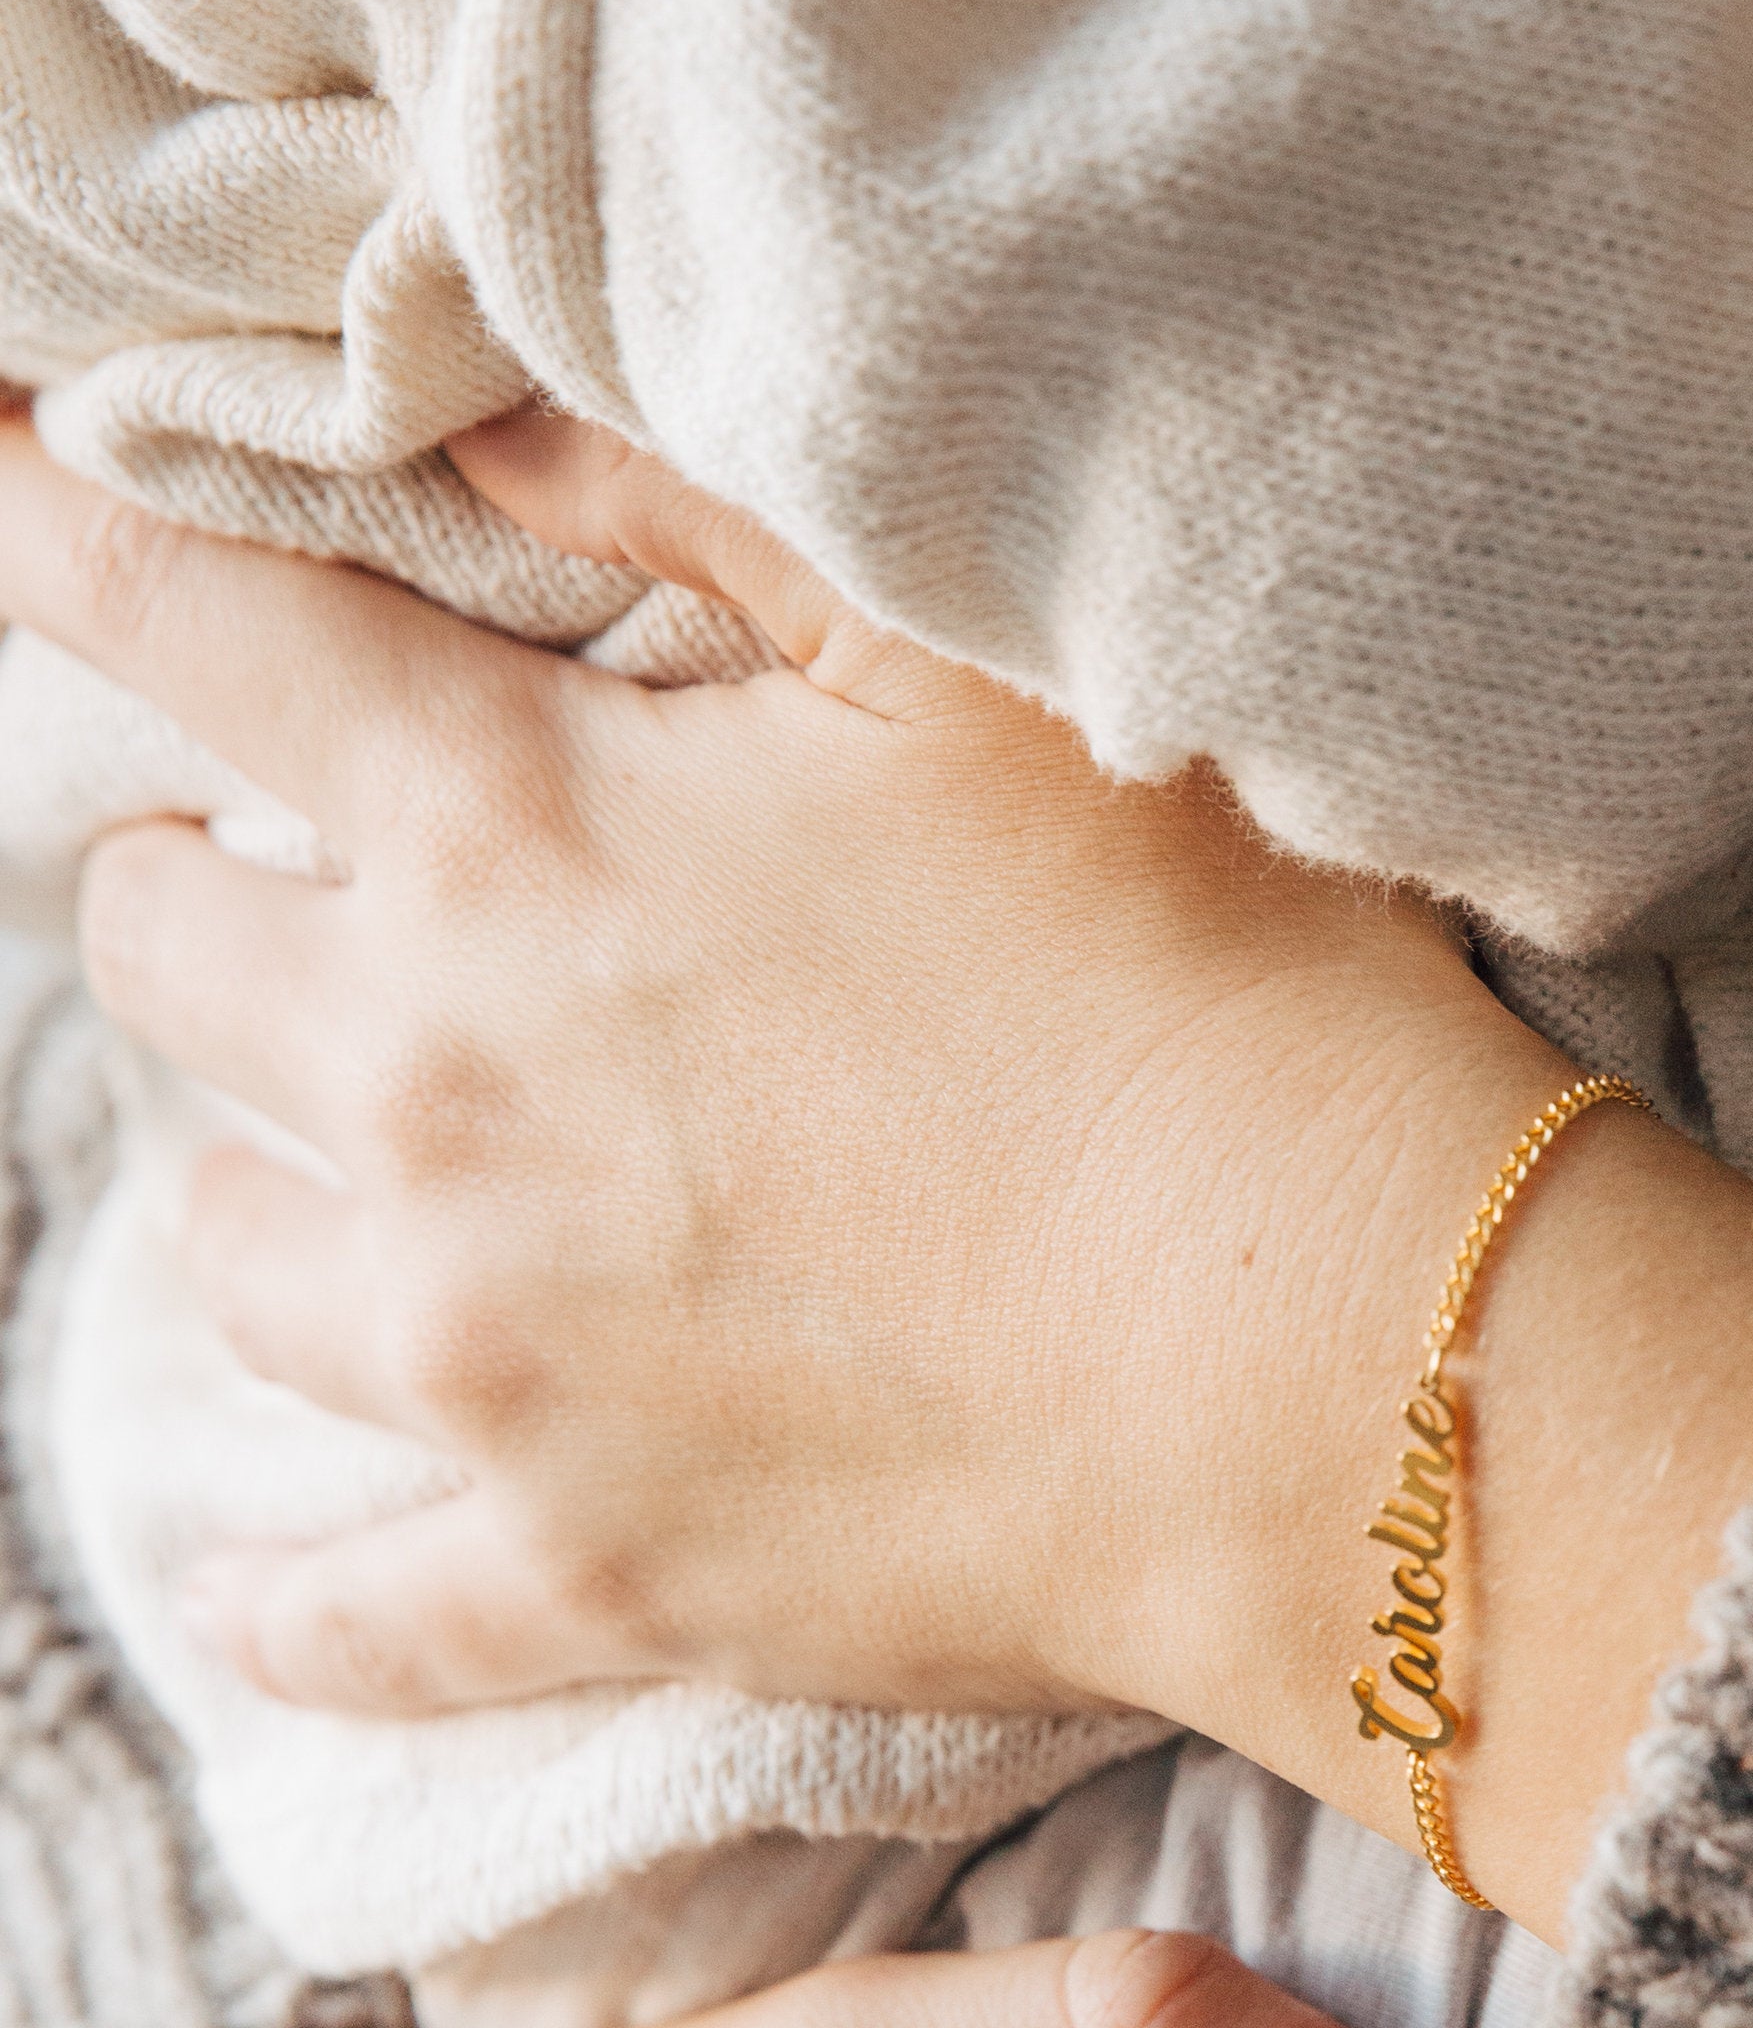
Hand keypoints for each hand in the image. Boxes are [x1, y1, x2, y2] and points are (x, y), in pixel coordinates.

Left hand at [4, 413, 1752, 1933]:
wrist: (1345, 1369)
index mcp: (517, 837)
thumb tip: (470, 407)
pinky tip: (257, 1585)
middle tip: (330, 888)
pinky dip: (288, 1598)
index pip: (182, 619)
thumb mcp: (976, 678)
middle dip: (213, 885)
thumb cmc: (1209, 989)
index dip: (65, 537)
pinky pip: (340, 1620)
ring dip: (273, 1182)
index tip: (4, 502)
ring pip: (220, 1256)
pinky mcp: (588, 1578)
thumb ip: (697, 512)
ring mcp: (489, 1367)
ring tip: (375, 1175)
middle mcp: (432, 1096)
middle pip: (158, 944)